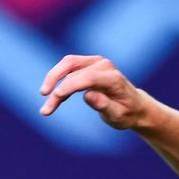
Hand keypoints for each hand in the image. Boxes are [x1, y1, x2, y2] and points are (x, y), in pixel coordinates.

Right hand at [38, 53, 155, 127]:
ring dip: (53, 78)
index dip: (69, 86)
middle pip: (73, 69)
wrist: (134, 106)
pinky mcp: (89, 64)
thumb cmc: (126, 113)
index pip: (87, 77)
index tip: (55, 98)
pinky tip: (53, 97)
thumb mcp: (118, 116)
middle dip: (56, 86)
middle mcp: (104, 65)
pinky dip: (58, 79)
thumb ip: (104, 106)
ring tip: (44, 96)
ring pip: (68, 64)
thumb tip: (88, 95)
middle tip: (44, 102)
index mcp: (113, 79)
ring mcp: (96, 62)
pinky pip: (68, 67)